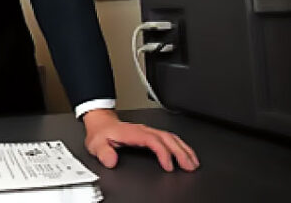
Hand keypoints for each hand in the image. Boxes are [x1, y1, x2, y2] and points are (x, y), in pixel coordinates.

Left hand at [83, 109, 198, 171]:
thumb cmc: (101, 134)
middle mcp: (143, 130)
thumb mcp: (97, 144)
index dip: (163, 152)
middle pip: (167, 138)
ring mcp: (148, 131)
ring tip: (193, 162)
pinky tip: (185, 153)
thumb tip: (111, 160)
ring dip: (183, 149)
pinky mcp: (150, 133)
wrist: (101, 123)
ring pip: (171, 137)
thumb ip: (104, 152)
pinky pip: (169, 138)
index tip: (169, 166)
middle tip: (190, 166)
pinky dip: (180, 146)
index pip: (153, 141)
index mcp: (133, 133)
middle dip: (181, 151)